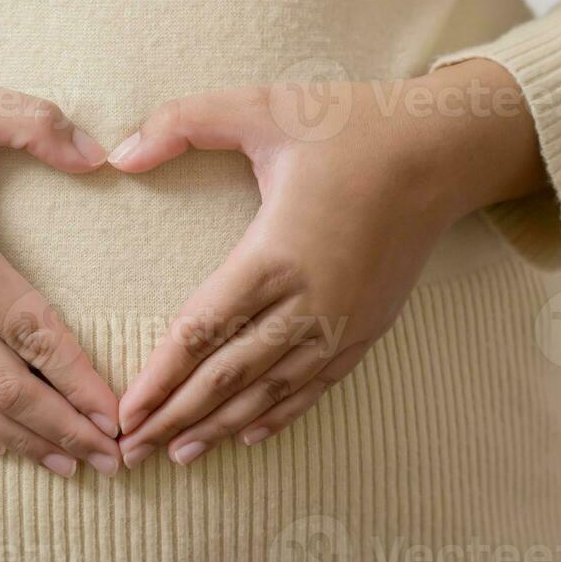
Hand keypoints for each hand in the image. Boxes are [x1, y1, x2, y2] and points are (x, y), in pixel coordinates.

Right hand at [0, 77, 123, 477]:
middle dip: (65, 426)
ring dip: (24, 440)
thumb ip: (33, 121)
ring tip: (75, 464)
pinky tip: (4, 446)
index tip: (118, 411)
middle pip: (5, 386)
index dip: (78, 377)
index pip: (30, 329)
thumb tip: (100, 155)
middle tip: (116, 456)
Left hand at [111, 60, 544, 466]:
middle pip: (228, 377)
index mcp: (275, 254)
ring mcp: (341, 321)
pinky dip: (279, 414)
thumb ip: (184, 123)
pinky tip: (249, 434)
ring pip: (269, 392)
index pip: (201, 331)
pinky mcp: (368, 328)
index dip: (160, 378)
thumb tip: (119, 154)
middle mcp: (309, 301)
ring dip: (220, 428)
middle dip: (175, 418)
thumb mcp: (261, 107)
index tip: (124, 412)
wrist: (441, 151)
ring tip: (179, 454)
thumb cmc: (347, 125)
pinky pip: (315, 386)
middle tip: (131, 451)